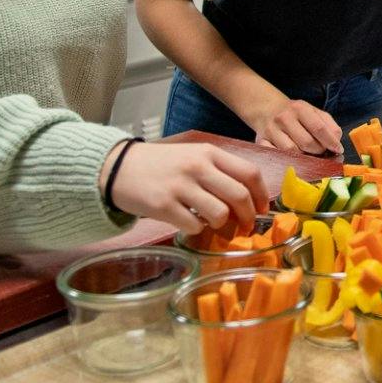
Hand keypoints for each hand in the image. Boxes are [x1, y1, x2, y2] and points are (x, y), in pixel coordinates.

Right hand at [104, 141, 266, 235]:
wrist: (119, 168)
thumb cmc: (163, 164)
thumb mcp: (193, 156)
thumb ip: (219, 171)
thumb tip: (248, 198)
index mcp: (209, 153)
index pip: (249, 173)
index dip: (261, 195)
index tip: (262, 209)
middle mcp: (198, 167)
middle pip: (239, 195)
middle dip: (248, 216)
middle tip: (246, 226)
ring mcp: (180, 186)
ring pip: (219, 214)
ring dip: (221, 224)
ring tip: (212, 222)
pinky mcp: (164, 206)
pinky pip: (194, 225)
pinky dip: (197, 229)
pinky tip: (189, 222)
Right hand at [246, 93, 344, 156]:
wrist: (267, 109)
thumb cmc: (296, 114)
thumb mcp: (314, 112)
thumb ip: (329, 126)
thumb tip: (337, 144)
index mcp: (300, 108)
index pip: (319, 128)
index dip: (331, 142)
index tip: (338, 150)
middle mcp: (284, 118)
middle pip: (307, 143)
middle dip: (319, 151)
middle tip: (322, 152)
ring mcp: (271, 131)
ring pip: (293, 152)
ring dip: (305, 157)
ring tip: (308, 154)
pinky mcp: (261, 142)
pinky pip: (277, 157)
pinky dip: (287, 160)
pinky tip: (293, 157)